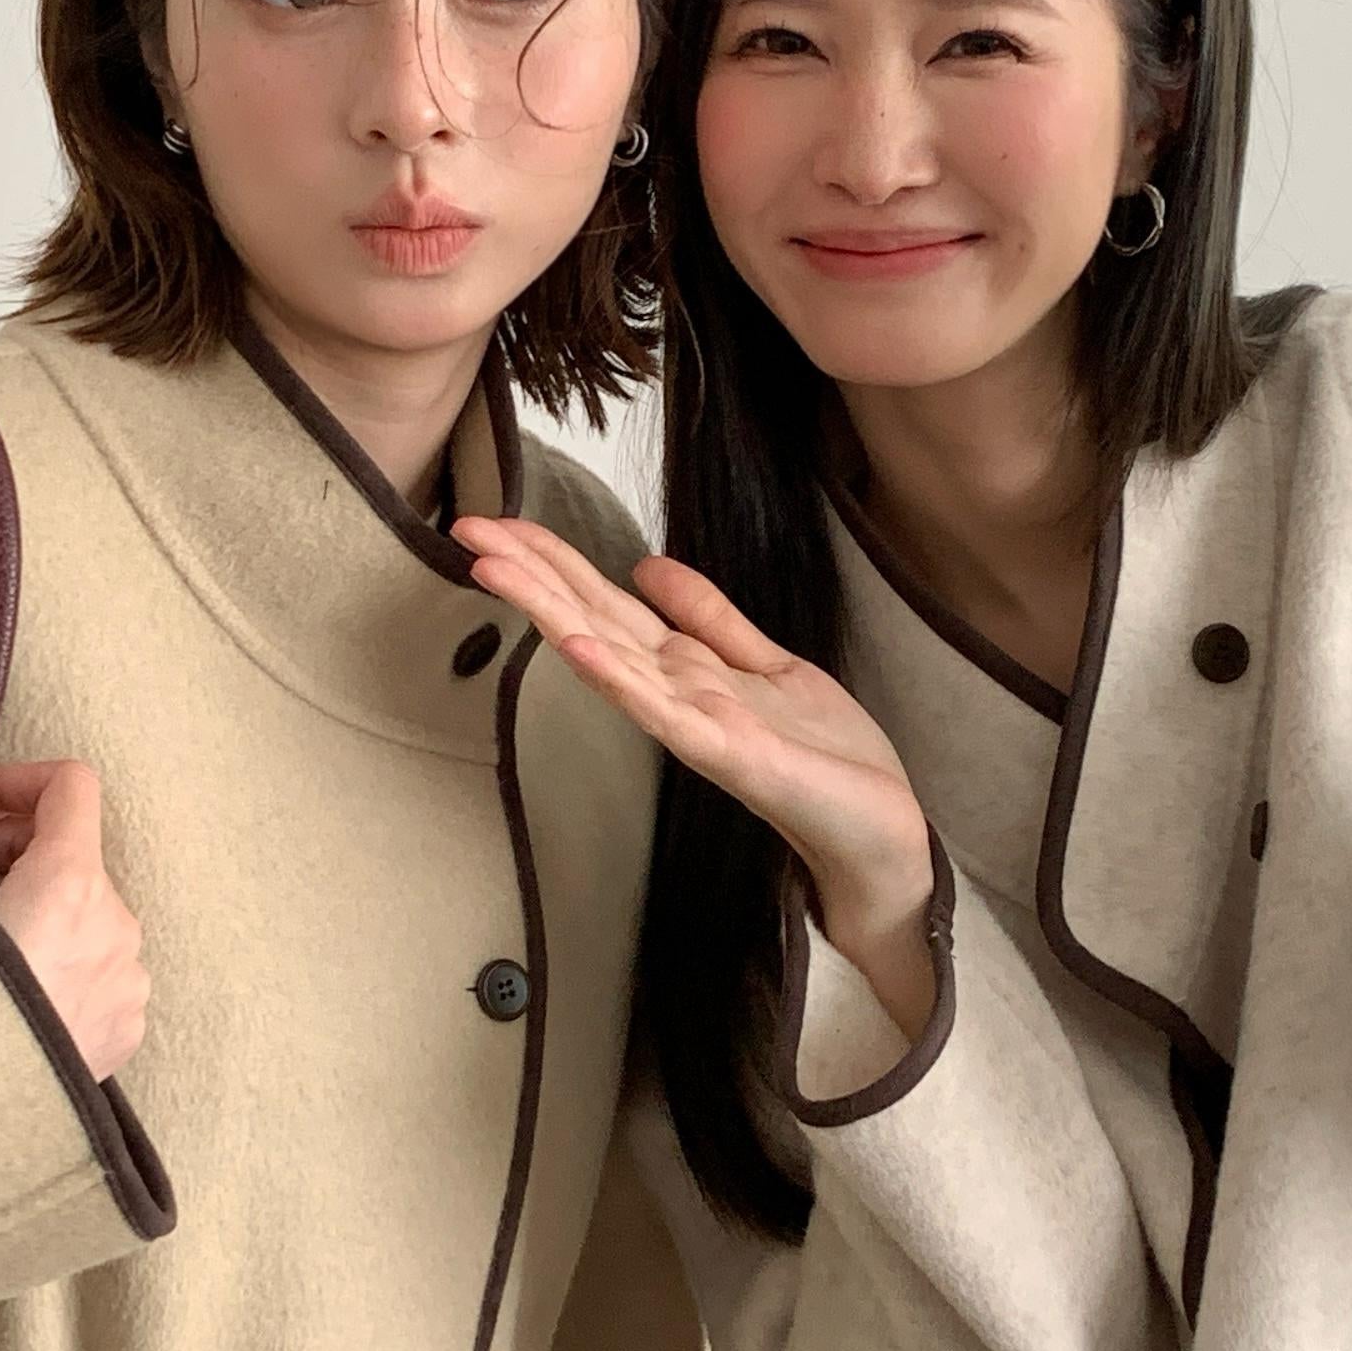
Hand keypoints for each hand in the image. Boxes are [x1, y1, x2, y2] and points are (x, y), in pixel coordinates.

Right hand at [0, 711, 150, 1078]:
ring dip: (38, 905)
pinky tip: (5, 993)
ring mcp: (130, 983)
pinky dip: (60, 959)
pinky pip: (102, 967)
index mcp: (72, 884)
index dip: (17, 784)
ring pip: (90, 910)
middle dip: (16, 849)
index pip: (74, 785)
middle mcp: (118, 928)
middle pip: (78, 850)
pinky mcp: (127, 1030)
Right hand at [450, 518, 938, 1004]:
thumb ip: (710, 619)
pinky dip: (618, 679)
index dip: (555, 560)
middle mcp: (678, 695)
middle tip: (470, 528)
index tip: (499, 521)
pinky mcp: (728, 754)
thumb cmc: (828, 759)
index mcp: (687, 669)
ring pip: (611, 658)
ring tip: (498, 570)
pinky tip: (578, 645)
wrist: (882, 829)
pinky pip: (663, 712)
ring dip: (553, 612)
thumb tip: (647, 565)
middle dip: (533, 574)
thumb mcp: (768, 666)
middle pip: (593, 620)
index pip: (607, 602)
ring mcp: (696, 725)